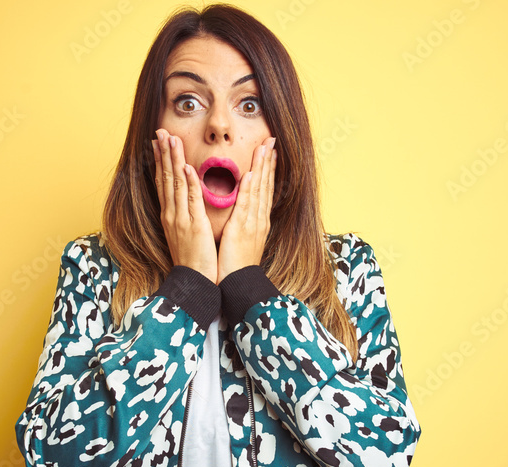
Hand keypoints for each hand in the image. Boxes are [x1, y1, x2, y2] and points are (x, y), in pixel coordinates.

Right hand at [152, 129, 217, 282]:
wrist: (194, 281)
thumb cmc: (193, 259)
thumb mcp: (184, 233)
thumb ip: (184, 214)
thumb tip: (184, 200)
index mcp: (170, 215)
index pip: (163, 182)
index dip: (160, 161)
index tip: (158, 142)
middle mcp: (171, 214)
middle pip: (165, 178)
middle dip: (163, 153)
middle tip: (161, 132)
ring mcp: (180, 219)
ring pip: (176, 184)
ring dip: (173, 160)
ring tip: (171, 140)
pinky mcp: (193, 226)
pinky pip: (190, 201)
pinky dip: (188, 183)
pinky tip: (185, 167)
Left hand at [216, 137, 276, 283]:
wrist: (239, 284)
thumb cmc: (237, 264)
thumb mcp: (242, 238)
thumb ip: (244, 221)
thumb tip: (243, 209)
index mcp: (258, 220)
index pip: (264, 189)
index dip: (267, 169)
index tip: (270, 151)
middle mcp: (259, 219)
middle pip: (266, 185)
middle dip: (268, 162)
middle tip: (271, 141)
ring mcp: (253, 224)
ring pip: (259, 191)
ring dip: (261, 169)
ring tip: (264, 148)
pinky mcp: (243, 230)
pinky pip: (246, 207)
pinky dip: (249, 190)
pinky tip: (251, 176)